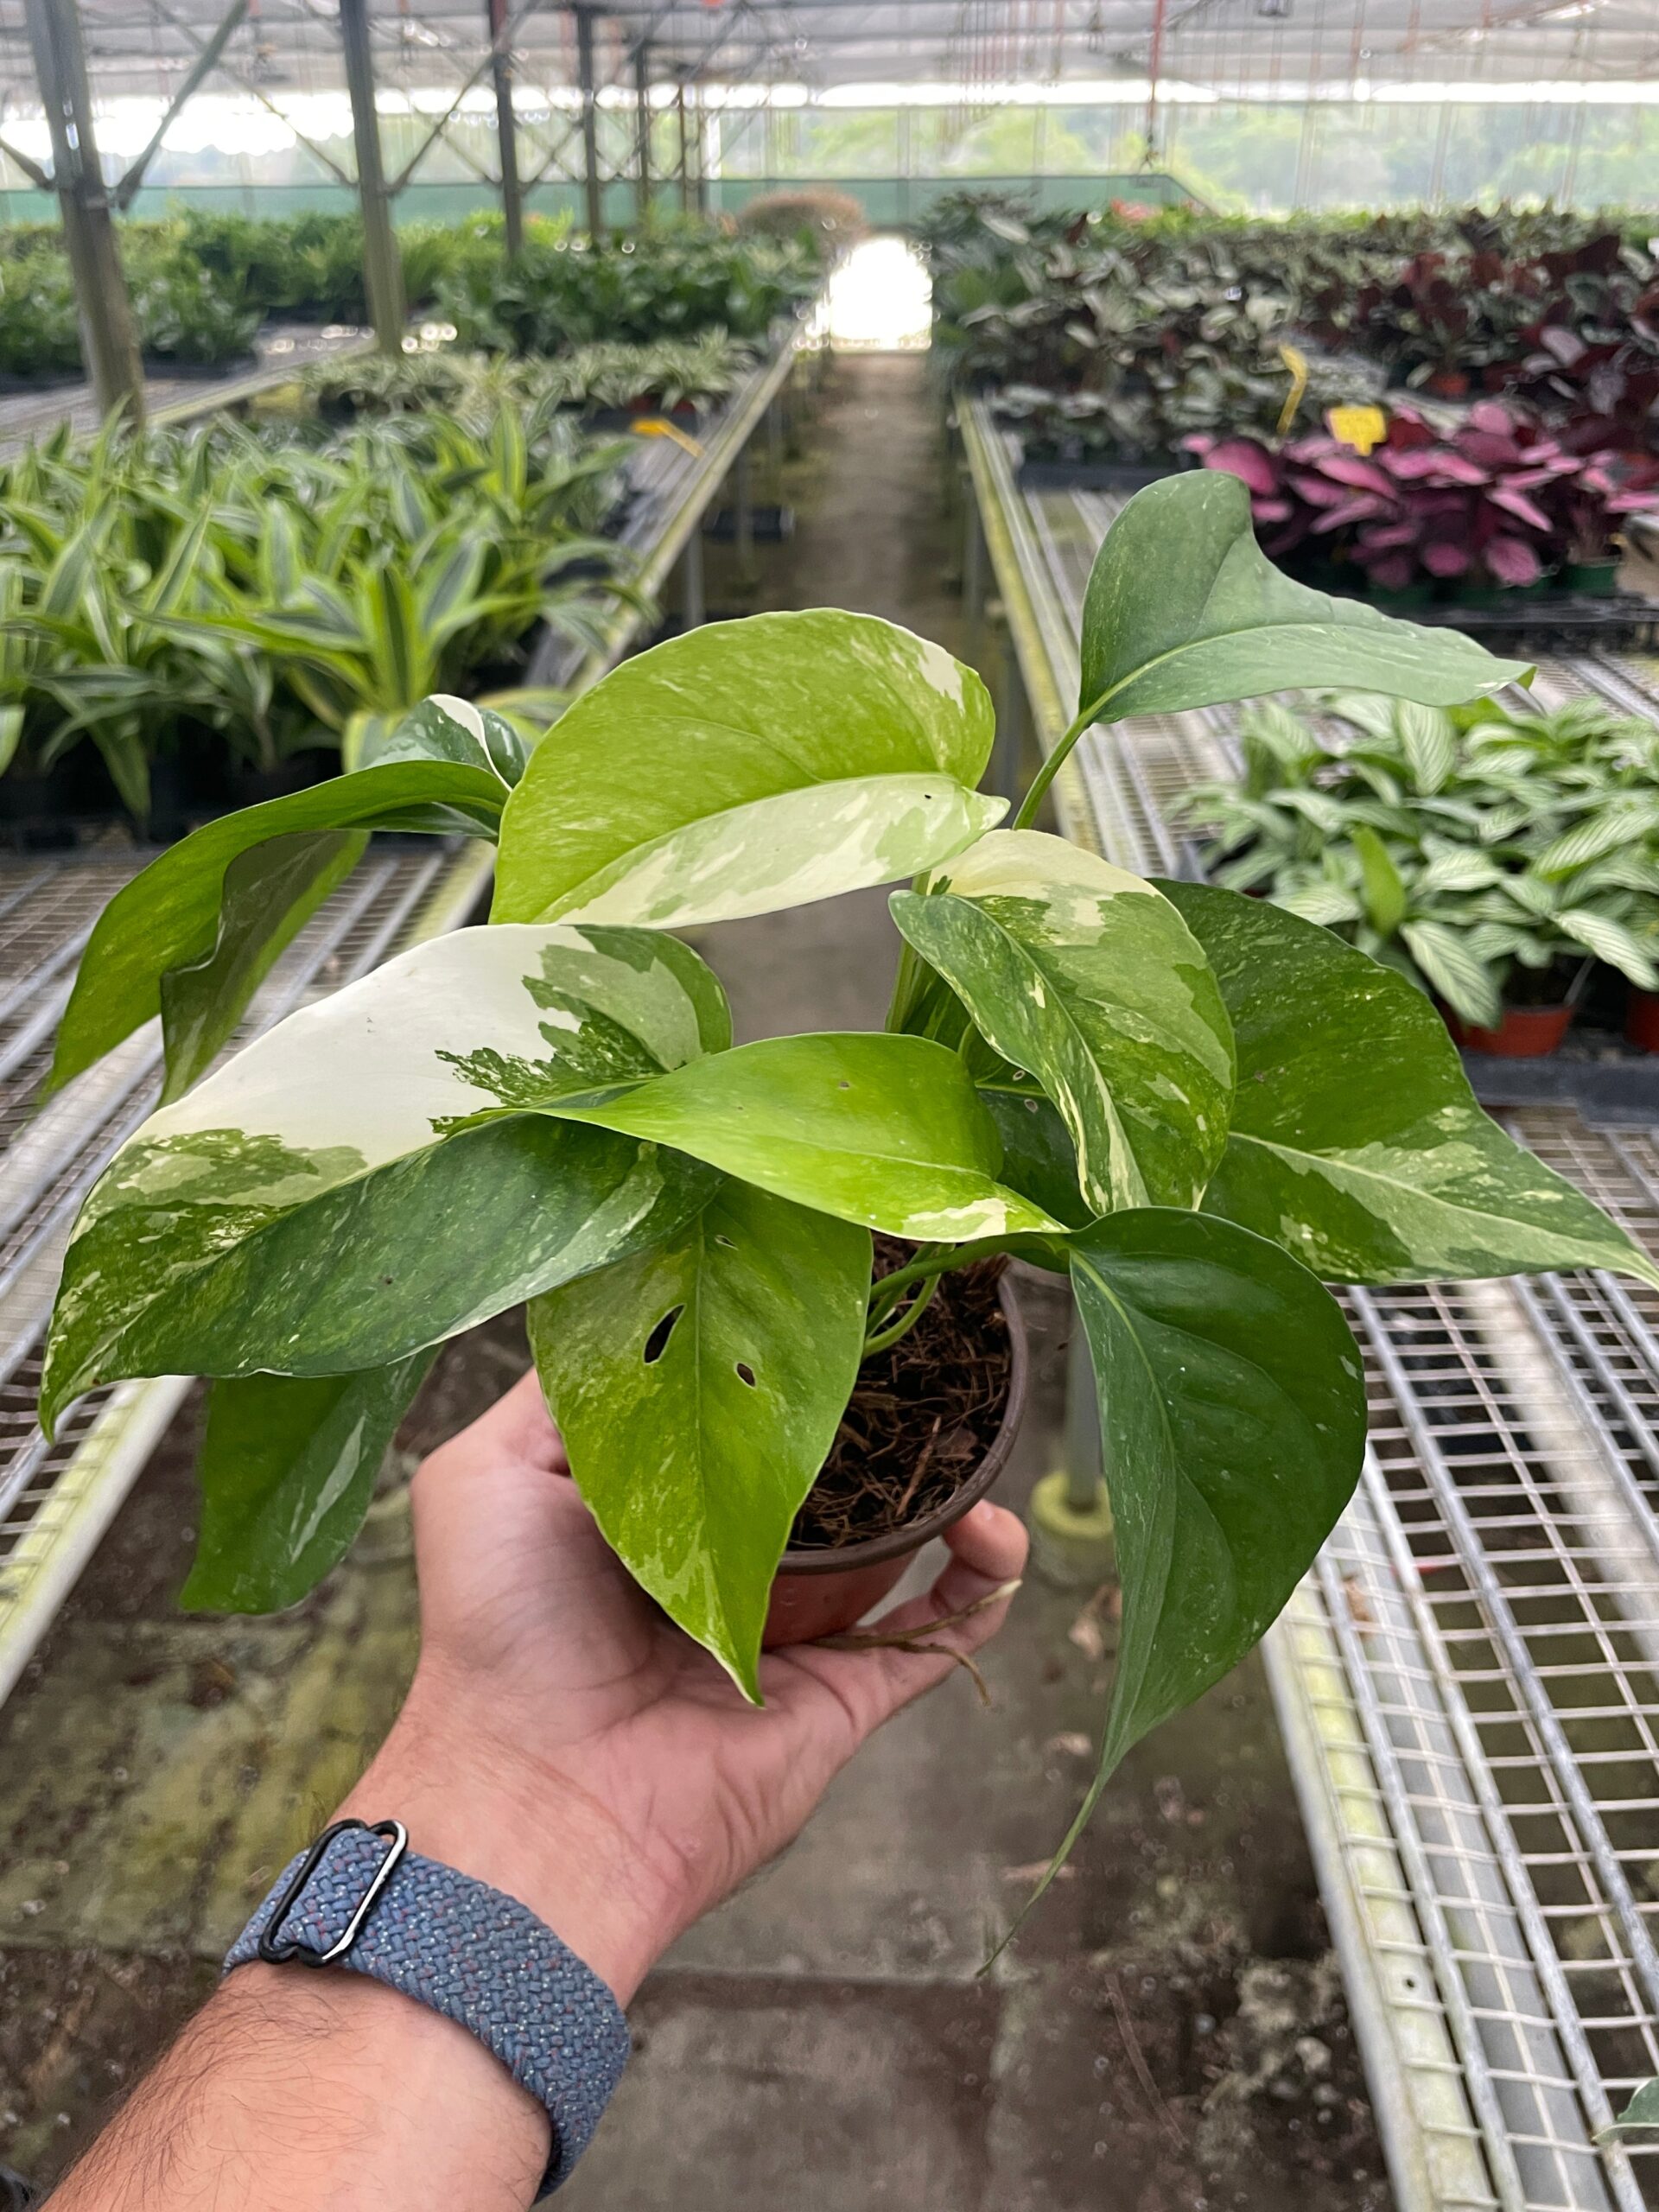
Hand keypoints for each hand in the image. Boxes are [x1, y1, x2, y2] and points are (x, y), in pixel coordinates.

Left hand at [341, 1366, 1026, 2001]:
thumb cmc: (500, 1631)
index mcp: (653, 1508)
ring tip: (975, 1431)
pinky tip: (996, 1528)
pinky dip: (985, 1581)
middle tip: (927, 1342)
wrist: (542, 1799)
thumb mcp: (490, 1473)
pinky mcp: (843, 1694)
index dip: (779, 1357)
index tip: (828, 1287)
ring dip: (951, 1483)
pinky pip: (938, 1631)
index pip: (735, 1414)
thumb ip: (568, 1391)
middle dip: (881, 1409)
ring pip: (903, 1539)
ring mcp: (793, 1630)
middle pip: (829, 1468)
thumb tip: (641, 1299)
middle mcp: (729, 1562)